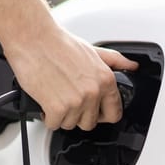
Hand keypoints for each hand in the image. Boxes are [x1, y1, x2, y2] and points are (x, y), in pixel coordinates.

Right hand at [6, 28, 138, 129]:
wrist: (33, 40)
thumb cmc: (58, 43)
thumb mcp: (93, 50)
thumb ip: (114, 61)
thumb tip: (131, 66)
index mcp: (105, 80)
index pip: (114, 113)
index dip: (102, 115)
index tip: (95, 112)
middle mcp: (93, 92)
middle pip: (90, 123)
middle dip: (78, 115)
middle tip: (69, 100)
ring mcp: (76, 102)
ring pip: (70, 124)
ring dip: (61, 115)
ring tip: (56, 96)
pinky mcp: (56, 108)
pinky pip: (54, 124)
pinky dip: (47, 116)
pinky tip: (46, 101)